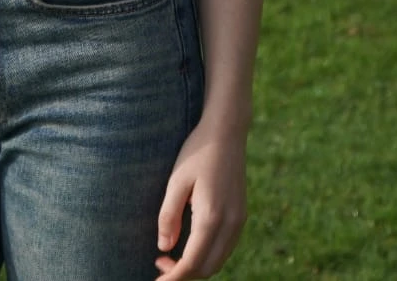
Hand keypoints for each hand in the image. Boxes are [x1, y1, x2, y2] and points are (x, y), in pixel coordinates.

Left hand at [155, 117, 247, 277]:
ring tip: (170, 257)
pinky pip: (225, 248)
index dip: (173, 278)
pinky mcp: (241, 215)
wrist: (227, 131)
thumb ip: (169, 216)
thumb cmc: (197, 152)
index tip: (155, 280)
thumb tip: (163, 248)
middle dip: (183, 275)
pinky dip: (208, 256)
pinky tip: (190, 245)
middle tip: (159, 264)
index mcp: (212, 216)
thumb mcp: (176, 181)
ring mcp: (239, 220)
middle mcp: (230, 223)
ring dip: (196, 267)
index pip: (192, 263)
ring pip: (218, 261)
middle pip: (207, 268)